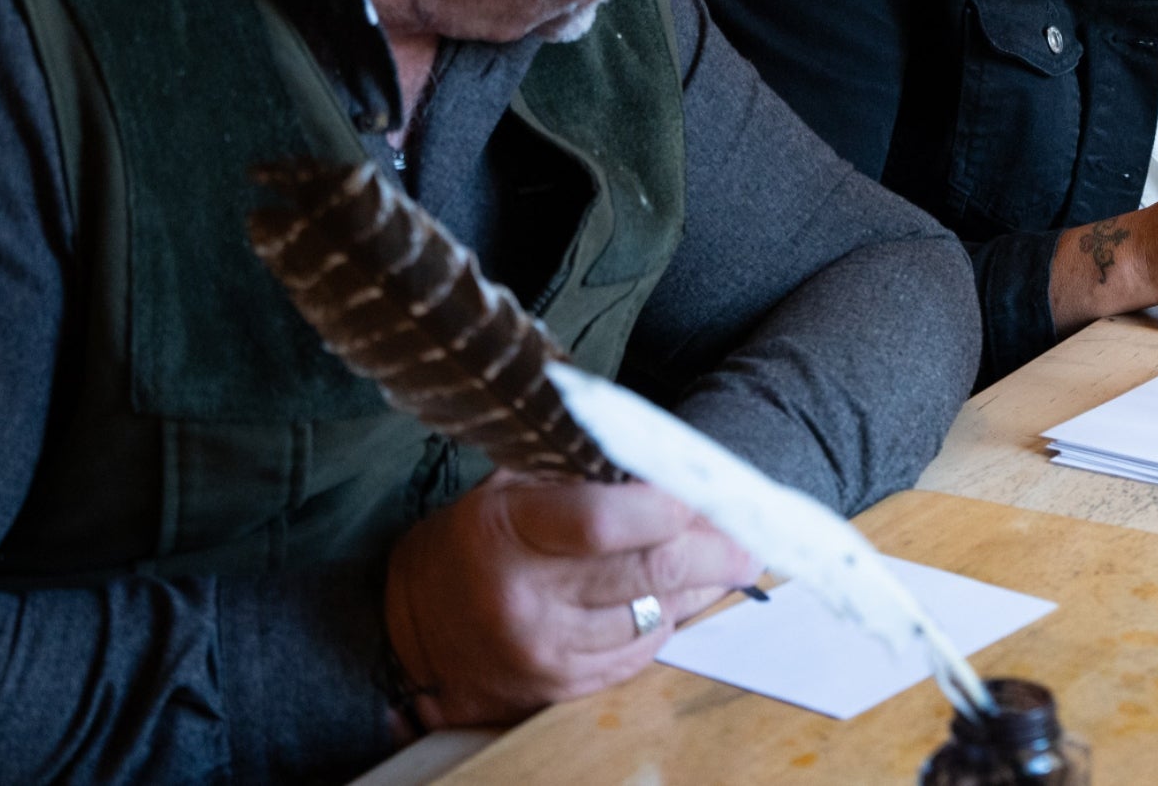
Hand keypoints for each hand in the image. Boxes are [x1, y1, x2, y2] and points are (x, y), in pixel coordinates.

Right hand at [384, 470, 758, 727]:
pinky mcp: (558, 687)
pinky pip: (637, 653)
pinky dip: (667, 623)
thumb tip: (668, 468)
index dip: (671, 504)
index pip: (607, 519)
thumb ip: (580, 477)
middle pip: (648, 570)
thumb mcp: (508, 490)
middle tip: (748, 537)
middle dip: (713, 550)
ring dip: (699, 587)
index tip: (708, 492)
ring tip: (725, 563)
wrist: (409, 636)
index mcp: (508, 531)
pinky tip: (678, 600)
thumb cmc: (473, 544)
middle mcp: (525, 597)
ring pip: (654, 615)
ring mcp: (544, 650)